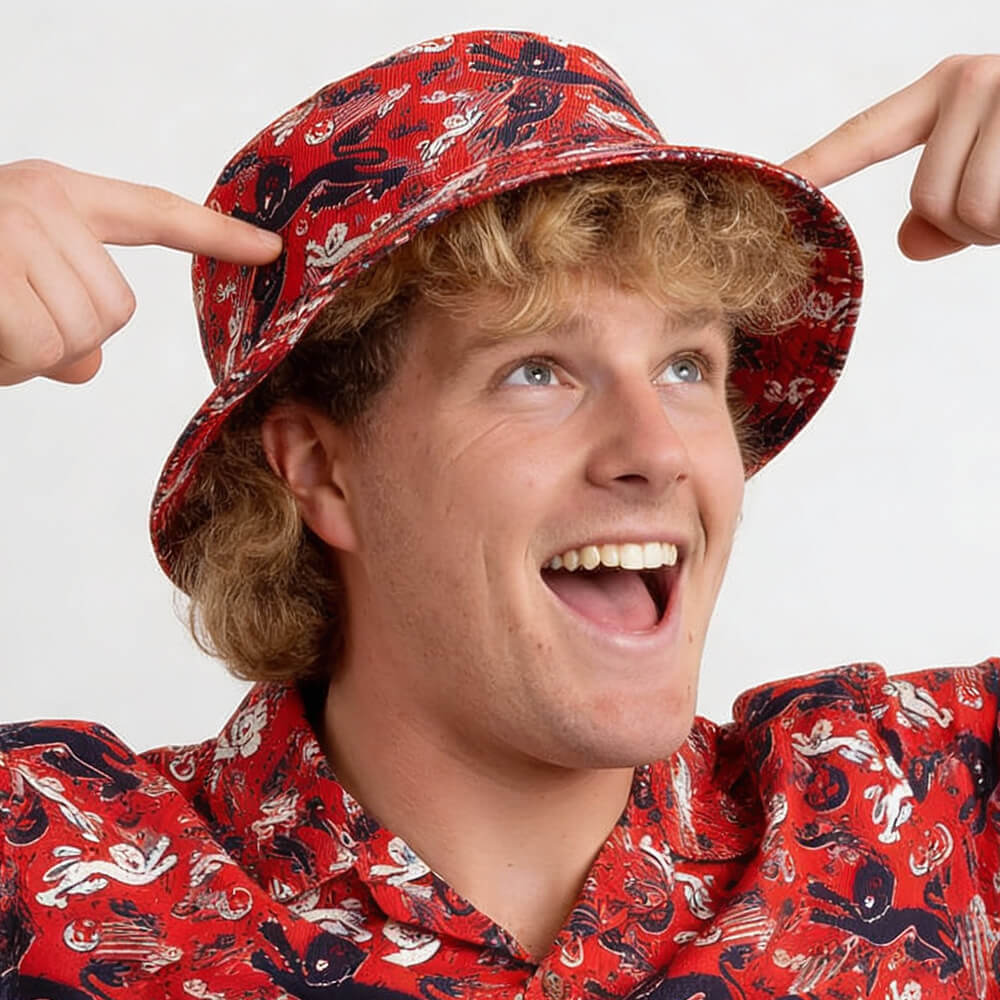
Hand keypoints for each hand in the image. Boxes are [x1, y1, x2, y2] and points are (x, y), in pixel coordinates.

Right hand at [0, 159, 282, 385]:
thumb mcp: (8, 280)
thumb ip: (62, 316)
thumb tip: (91, 364)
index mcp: (59, 196)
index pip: (157, 212)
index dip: (218, 235)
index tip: (271, 247)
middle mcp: (45, 202)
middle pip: (120, 309)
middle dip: (67, 337)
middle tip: (9, 322)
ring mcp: (19, 229)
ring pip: (84, 335)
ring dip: (32, 351)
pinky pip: (45, 347)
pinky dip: (12, 361)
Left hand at [783, 55, 999, 259]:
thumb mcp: (991, 167)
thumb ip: (942, 208)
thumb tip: (907, 245)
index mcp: (943, 90)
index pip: (862, 137)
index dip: (812, 166)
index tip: (768, 182)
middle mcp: (968, 82)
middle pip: (927, 200)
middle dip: (967, 224)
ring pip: (968, 212)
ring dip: (997, 227)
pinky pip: (998, 213)